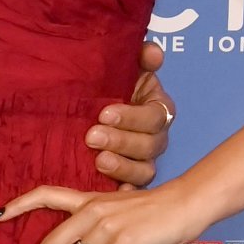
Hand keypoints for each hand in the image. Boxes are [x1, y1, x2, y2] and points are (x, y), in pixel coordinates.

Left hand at [0, 179, 210, 243]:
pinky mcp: (125, 242)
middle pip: (52, 240)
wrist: (183, 204)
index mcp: (87, 200)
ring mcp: (108, 226)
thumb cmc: (152, 210)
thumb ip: (95, 222)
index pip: (45, 194)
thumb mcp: (116, 208)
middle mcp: (91, 211)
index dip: (19, 204)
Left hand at [83, 43, 176, 187]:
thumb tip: (152, 51)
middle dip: (120, 140)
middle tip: (92, 136)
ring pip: (144, 168)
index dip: (131, 116)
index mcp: (157, 107)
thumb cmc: (108, 86)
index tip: (104, 113)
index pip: (154, 115)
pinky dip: (126, 191)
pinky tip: (115, 191)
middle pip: (149, 144)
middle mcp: (155, 135)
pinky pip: (134, 189)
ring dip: (122, 166)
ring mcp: (144, 159)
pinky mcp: (131, 178)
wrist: (86, 108)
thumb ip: (139, 57)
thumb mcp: (122, 68)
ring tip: (98, 161)